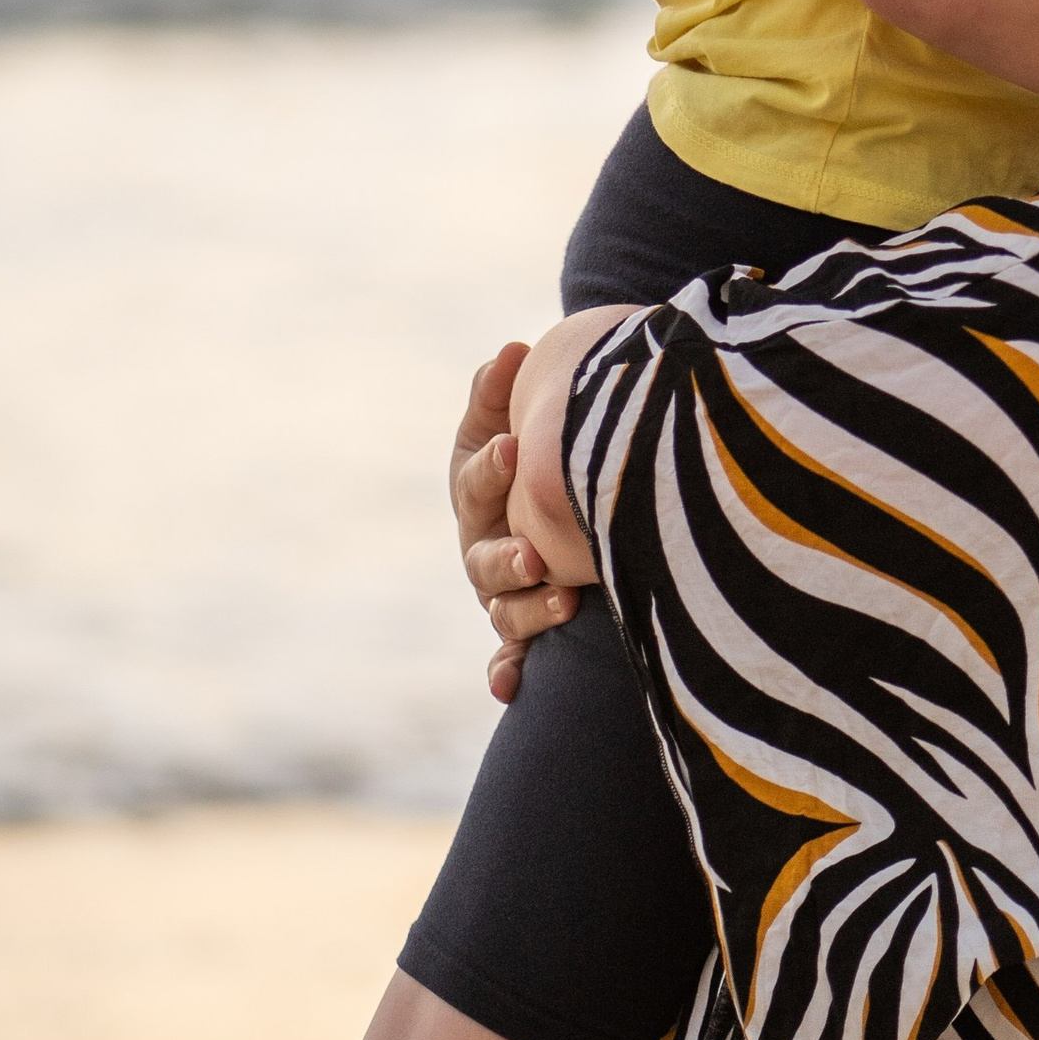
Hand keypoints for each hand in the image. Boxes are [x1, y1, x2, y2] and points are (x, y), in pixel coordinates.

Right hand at [451, 341, 578, 704]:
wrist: (543, 478)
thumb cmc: (524, 442)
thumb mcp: (507, 413)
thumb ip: (501, 389)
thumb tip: (512, 351)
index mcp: (475, 488)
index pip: (476, 479)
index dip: (493, 466)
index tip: (516, 446)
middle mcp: (481, 543)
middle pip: (485, 556)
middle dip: (508, 555)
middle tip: (534, 553)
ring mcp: (500, 587)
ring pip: (504, 608)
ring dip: (528, 609)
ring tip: (563, 600)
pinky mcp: (521, 622)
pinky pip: (510, 655)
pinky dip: (507, 671)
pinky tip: (508, 687)